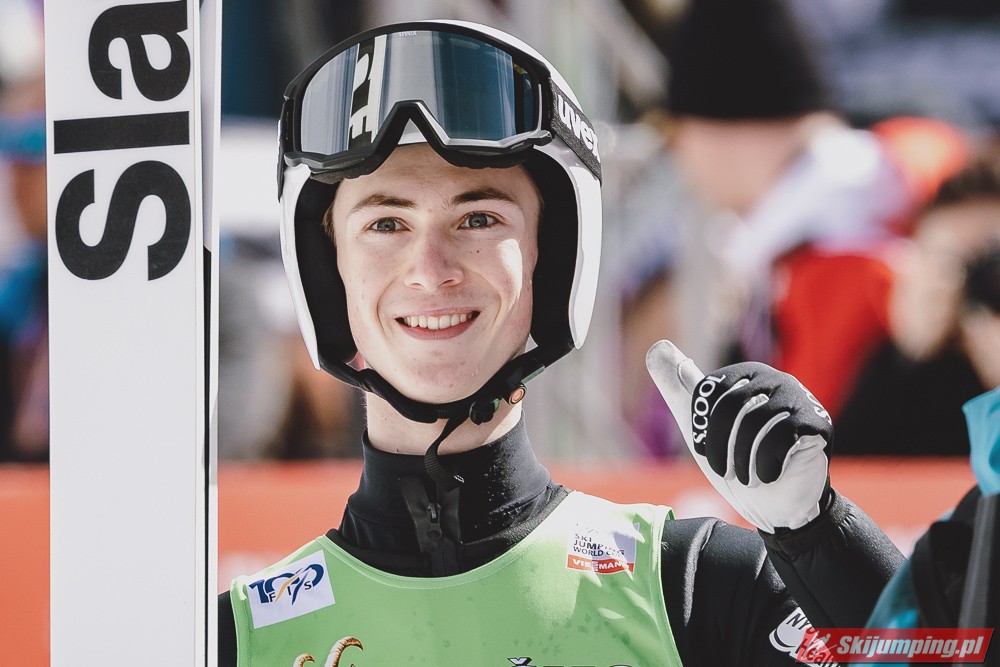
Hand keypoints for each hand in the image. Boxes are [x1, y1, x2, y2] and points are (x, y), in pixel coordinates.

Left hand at [645, 340, 832, 532]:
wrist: (776, 505)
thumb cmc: (736, 460)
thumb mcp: (698, 423)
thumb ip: (678, 387)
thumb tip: (657, 347)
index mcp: (746, 375)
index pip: (710, 391)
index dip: (703, 426)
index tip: (705, 451)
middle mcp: (775, 380)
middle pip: (731, 405)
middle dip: (721, 446)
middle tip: (727, 470)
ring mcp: (800, 399)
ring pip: (754, 422)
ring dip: (743, 459)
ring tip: (748, 476)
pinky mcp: (817, 423)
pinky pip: (781, 437)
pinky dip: (766, 465)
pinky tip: (769, 476)